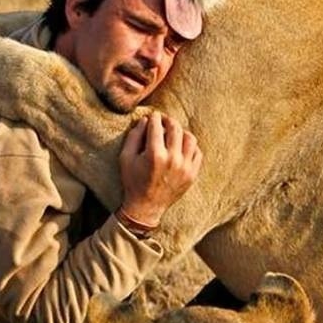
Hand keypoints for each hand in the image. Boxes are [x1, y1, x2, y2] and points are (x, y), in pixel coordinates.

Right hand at [119, 112, 201, 226]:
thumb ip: (134, 136)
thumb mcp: (126, 158)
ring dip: (181, 132)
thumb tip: (145, 120)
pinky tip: (181, 147)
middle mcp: (172, 159)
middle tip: (163, 120)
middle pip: (175, 128)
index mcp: (154, 155)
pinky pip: (197, 152)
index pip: (157, 126)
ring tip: (174, 133)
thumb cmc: (133, 181)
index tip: (152, 116)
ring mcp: (185, 167)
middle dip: (168, 120)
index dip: (154, 118)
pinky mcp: (192, 174)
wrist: (146, 207)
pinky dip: (190, 146)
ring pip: (190, 138)